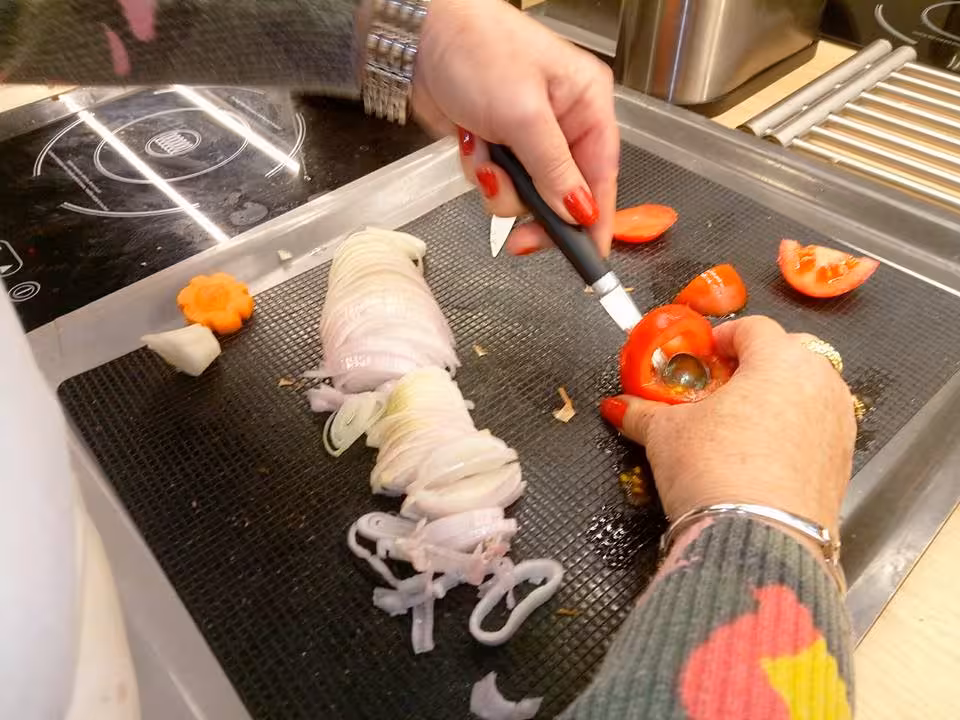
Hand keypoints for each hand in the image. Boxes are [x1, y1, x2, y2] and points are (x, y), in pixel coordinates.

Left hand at [413, 0, 618, 256]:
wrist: (420, 37)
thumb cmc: (478, 49)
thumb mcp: (524, 115)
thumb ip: (554, 169)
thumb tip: (579, 211)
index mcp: (586, 105)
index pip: (603, 176)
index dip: (597, 220)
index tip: (591, 257)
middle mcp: (563, 125)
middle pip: (564, 196)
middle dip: (536, 211)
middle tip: (520, 239)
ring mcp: (527, 139)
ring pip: (526, 197)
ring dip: (500, 187)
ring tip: (484, 152)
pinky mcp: (497, 146)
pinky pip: (496, 185)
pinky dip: (480, 173)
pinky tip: (471, 143)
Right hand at [600, 316, 855, 536]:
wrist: (759, 539)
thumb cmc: (715, 472)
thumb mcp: (666, 435)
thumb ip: (643, 412)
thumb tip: (619, 407)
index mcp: (780, 361)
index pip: (754, 327)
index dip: (725, 336)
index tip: (705, 354)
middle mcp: (819, 383)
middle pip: (790, 353)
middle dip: (756, 363)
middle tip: (721, 386)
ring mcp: (839, 423)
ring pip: (809, 391)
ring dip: (779, 396)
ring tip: (741, 422)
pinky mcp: (843, 461)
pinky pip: (818, 428)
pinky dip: (794, 430)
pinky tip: (762, 454)